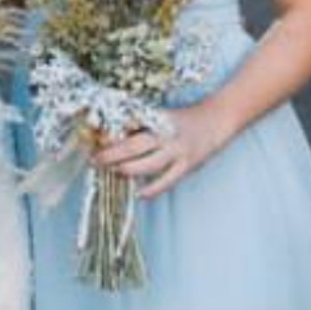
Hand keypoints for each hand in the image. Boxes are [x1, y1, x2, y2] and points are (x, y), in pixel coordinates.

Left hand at [92, 101, 232, 199]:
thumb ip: (141, 124)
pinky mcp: (187, 166)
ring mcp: (177, 152)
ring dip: (127, 170)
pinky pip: (167, 181)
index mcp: (158, 119)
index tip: (94, 142)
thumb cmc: (183, 118)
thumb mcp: (161, 116)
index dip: (111, 137)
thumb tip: (114, 135)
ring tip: (113, 172)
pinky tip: (139, 193)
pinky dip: (152, 189)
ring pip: (148, 166)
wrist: (216, 120)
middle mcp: (166, 135)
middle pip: (133, 146)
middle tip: (95, 160)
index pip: (129, 127)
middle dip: (111, 155)